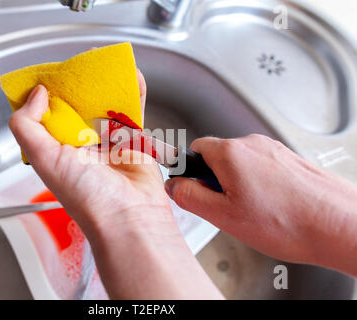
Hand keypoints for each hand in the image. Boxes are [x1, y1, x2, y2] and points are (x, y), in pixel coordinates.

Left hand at [8, 70, 223, 298]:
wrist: (129, 218)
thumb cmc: (88, 198)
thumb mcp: (45, 159)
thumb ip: (28, 125)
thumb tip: (35, 95)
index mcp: (57, 153)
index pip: (47, 117)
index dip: (47, 95)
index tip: (51, 76)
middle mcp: (82, 149)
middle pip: (79, 109)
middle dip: (80, 87)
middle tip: (82, 66)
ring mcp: (109, 145)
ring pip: (106, 108)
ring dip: (107, 87)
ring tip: (106, 66)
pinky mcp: (134, 143)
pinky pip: (133, 113)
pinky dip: (134, 95)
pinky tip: (132, 78)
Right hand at [165, 135, 356, 275]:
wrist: (339, 226)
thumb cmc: (289, 222)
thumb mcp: (223, 215)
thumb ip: (190, 196)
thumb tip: (175, 186)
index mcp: (231, 152)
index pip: (194, 149)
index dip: (188, 170)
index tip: (188, 184)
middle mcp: (253, 144)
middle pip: (218, 156)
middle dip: (214, 180)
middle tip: (225, 207)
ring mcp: (275, 150)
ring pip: (241, 164)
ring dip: (237, 184)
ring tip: (252, 211)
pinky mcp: (290, 160)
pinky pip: (262, 168)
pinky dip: (258, 184)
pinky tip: (270, 207)